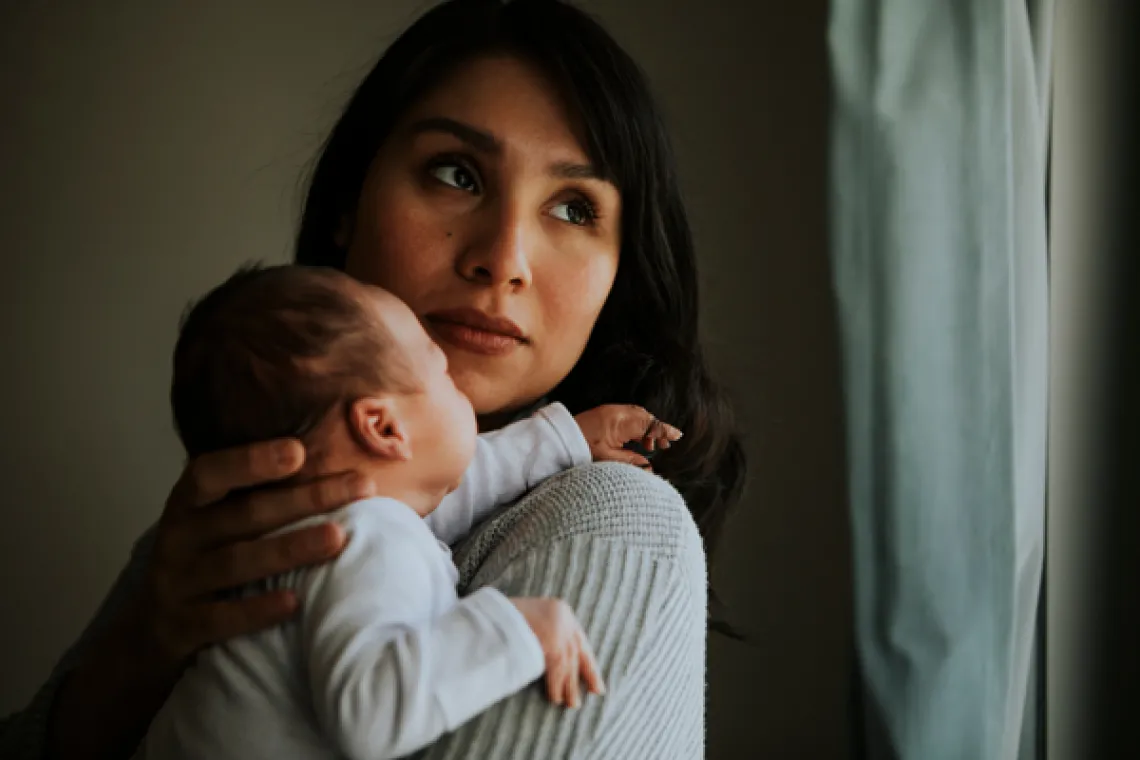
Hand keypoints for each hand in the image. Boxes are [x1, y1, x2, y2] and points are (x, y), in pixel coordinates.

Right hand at [138, 439, 372, 666]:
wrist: (150, 632)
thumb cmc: (203, 561)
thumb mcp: (214, 523)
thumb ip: (254, 495)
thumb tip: (329, 465)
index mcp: (188, 505)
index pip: (209, 473)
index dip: (251, 461)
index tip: (299, 451)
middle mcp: (178, 539)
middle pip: (244, 515)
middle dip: (305, 499)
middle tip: (360, 487)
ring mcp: (177, 584)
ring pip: (236, 563)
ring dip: (289, 549)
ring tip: (337, 538)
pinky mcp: (180, 627)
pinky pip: (221, 618)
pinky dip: (258, 610)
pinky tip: (295, 602)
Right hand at [510, 597, 605, 707]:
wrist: (502, 609)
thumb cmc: (508, 610)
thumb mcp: (529, 609)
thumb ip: (540, 621)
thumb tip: (540, 635)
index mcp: (560, 610)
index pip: (578, 637)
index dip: (584, 655)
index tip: (589, 668)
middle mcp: (566, 623)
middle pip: (582, 654)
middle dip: (590, 674)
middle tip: (598, 691)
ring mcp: (562, 636)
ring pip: (569, 668)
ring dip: (570, 688)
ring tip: (573, 704)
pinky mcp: (554, 650)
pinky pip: (555, 674)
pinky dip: (555, 687)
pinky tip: (555, 698)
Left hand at [574, 404, 681, 468]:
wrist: (560, 438)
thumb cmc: (580, 448)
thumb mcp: (608, 459)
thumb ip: (631, 462)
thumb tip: (649, 468)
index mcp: (620, 421)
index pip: (649, 424)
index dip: (664, 431)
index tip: (676, 436)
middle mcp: (618, 412)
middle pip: (646, 417)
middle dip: (657, 430)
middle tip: (664, 445)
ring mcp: (612, 410)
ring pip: (638, 415)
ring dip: (647, 428)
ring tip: (650, 446)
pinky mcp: (606, 412)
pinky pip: (629, 415)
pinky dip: (637, 425)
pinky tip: (637, 439)